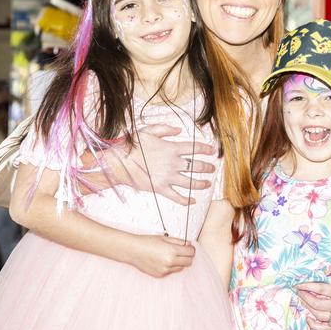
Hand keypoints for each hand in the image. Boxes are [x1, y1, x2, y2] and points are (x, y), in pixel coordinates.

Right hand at [80, 124, 216, 204]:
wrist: (118, 162)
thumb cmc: (131, 145)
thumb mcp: (148, 130)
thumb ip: (165, 129)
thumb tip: (179, 130)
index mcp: (171, 148)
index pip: (195, 148)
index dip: (206, 149)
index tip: (213, 151)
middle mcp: (173, 163)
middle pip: (196, 166)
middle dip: (207, 167)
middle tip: (212, 168)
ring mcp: (168, 177)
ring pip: (191, 182)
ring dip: (202, 183)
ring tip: (207, 183)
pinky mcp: (160, 189)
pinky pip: (177, 197)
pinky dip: (186, 200)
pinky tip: (193, 201)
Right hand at [128, 234, 195, 277]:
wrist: (133, 250)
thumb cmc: (147, 242)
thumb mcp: (164, 238)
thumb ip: (178, 241)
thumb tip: (188, 244)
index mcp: (171, 251)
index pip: (190, 252)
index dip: (191, 249)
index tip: (189, 247)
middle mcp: (169, 262)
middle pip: (188, 262)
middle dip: (188, 256)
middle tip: (183, 251)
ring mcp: (165, 270)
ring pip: (181, 268)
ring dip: (180, 262)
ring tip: (172, 255)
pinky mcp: (160, 275)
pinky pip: (172, 271)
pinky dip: (171, 266)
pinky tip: (164, 260)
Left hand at [295, 280, 330, 329]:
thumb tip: (311, 282)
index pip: (320, 289)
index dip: (307, 286)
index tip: (298, 285)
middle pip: (317, 304)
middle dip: (305, 297)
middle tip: (299, 292)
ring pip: (319, 315)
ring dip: (308, 307)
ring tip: (303, 300)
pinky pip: (325, 327)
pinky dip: (314, 324)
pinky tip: (308, 317)